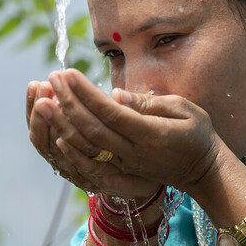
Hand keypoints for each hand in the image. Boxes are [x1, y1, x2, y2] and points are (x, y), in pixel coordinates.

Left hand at [45, 69, 222, 194]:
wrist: (203, 171)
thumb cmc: (197, 133)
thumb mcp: (184, 109)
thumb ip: (149, 103)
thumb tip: (115, 94)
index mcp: (151, 134)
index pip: (111, 112)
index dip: (86, 93)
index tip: (68, 73)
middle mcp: (135, 153)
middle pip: (93, 128)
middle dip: (68, 102)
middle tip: (51, 78)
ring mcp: (126, 165)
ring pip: (87, 146)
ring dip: (62, 124)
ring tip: (42, 101)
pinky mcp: (122, 172)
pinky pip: (91, 164)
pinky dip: (72, 152)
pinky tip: (55, 134)